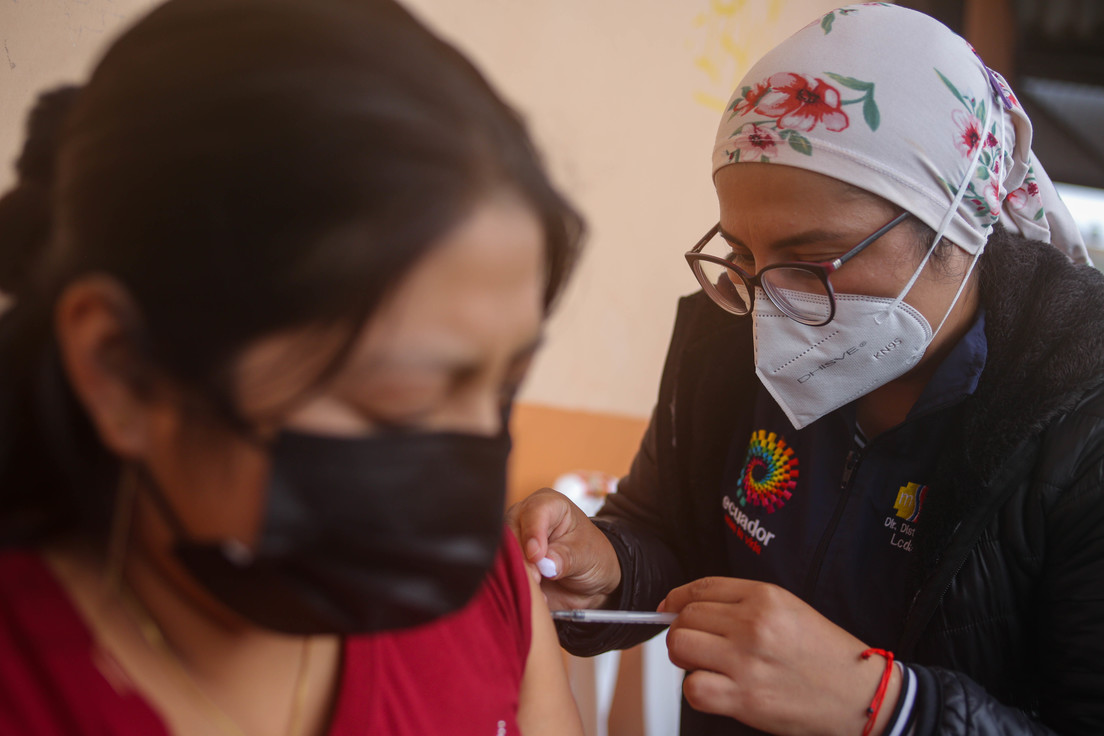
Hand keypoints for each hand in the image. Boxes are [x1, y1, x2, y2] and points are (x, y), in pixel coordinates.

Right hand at [505, 488, 620, 610]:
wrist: (587, 583)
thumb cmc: (590, 556)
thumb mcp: (587, 555)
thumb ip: (567, 557)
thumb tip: (546, 563)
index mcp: (549, 505)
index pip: (535, 511)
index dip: (534, 532)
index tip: (537, 555)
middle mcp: (525, 519)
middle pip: (510, 531)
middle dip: (521, 557)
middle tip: (536, 577)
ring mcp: (512, 541)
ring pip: (500, 553)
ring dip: (515, 573)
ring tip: (536, 588)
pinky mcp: (506, 563)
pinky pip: (499, 573)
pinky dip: (511, 584)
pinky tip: (529, 594)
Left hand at [660, 578, 900, 735]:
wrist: (860, 695)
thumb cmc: (825, 654)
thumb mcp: (788, 609)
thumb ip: (741, 603)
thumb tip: (688, 605)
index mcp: (764, 597)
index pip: (699, 588)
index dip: (676, 599)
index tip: (668, 607)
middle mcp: (753, 624)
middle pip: (684, 618)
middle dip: (682, 631)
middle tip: (697, 645)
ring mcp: (746, 662)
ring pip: (680, 648)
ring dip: (685, 658)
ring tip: (705, 665)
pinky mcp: (745, 699)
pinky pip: (693, 689)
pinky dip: (697, 690)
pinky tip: (716, 688)